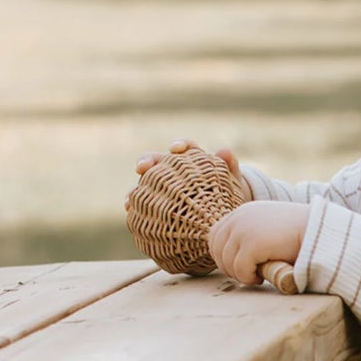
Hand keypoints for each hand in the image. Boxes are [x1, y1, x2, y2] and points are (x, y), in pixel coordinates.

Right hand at [125, 138, 250, 208]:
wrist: (226, 215)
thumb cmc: (229, 193)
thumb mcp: (231, 182)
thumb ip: (229, 166)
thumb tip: (224, 152)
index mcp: (194, 159)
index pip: (186, 147)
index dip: (180, 146)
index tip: (176, 149)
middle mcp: (175, 169)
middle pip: (157, 160)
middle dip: (148, 162)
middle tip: (142, 167)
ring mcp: (165, 185)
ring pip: (147, 181)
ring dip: (137, 187)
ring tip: (130, 196)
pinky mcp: (160, 201)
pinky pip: (146, 200)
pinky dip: (136, 203)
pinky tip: (129, 209)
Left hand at [208, 201, 309, 286]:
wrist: (319, 232)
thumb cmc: (299, 235)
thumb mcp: (269, 228)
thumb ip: (250, 234)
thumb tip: (232, 256)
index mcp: (242, 212)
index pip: (215, 236)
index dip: (223, 255)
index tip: (241, 266)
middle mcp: (239, 218)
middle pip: (216, 250)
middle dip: (230, 267)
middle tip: (250, 273)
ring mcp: (244, 230)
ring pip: (227, 263)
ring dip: (241, 274)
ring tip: (259, 274)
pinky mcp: (252, 244)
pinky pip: (240, 270)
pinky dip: (249, 278)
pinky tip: (263, 276)